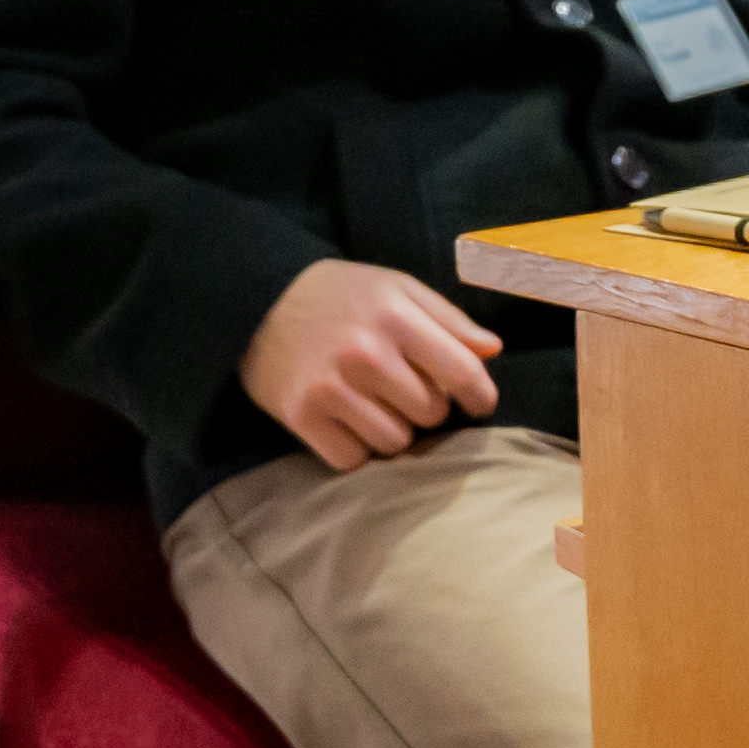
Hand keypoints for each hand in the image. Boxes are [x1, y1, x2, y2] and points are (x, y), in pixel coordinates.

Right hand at [238, 259, 501, 468]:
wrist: (255, 301)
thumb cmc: (338, 296)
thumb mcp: (395, 288)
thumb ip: (448, 319)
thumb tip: (493, 350)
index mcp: (394, 316)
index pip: (462, 371)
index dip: (481, 395)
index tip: (480, 403)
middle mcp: (363, 353)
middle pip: (431, 413)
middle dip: (427, 405)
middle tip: (404, 388)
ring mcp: (330, 388)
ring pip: (395, 442)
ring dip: (393, 430)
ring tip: (374, 403)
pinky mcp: (301, 416)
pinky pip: (354, 459)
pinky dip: (356, 447)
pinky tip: (347, 420)